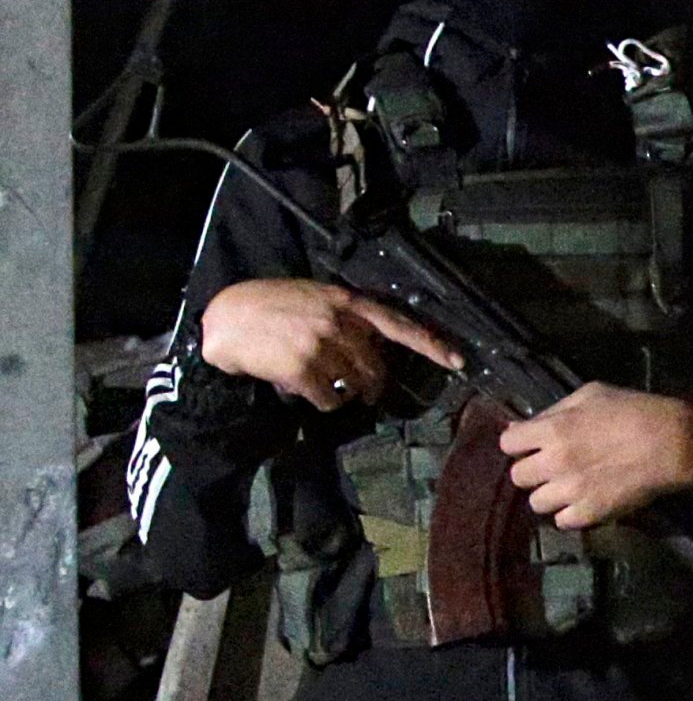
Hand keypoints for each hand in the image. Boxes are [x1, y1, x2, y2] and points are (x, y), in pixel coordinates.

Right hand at [197, 278, 460, 412]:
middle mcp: (339, 322)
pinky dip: (324, 402)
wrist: (226, 318)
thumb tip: (376, 341)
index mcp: (346, 302)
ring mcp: (321, 345)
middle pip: (377, 366)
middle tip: (365, 392)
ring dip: (345, 394)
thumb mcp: (315, 297)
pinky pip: (329, 399)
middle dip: (374, 384)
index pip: (398, 324)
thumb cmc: (271, 306)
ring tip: (325, 385)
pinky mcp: (303, 369)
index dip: (430, 344)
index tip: (458, 360)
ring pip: (354, 385)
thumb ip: (347, 315)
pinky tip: (307, 391)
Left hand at [498, 384, 692, 529]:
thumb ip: (553, 410)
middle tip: (552, 467)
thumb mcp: (593, 394)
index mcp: (553, 429)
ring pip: (536, 503)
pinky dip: (570, 514)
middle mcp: (555, 462)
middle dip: (533, 470)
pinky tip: (584, 501)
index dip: (520, 443)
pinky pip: (562, 521)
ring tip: (569, 488)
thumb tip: (521, 427)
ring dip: (550, 495)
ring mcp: (572, 491)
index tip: (532, 444)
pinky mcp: (591, 513)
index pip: (507, 443)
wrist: (676, 443)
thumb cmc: (636, 411)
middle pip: (518, 476)